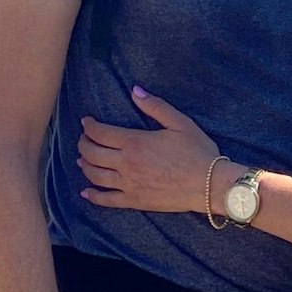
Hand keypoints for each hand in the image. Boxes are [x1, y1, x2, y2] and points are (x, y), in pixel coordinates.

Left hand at [79, 88, 220, 213]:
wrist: (210, 185)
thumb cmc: (198, 152)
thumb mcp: (180, 122)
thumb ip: (155, 106)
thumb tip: (135, 90)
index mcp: (135, 142)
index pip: (100, 133)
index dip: (89, 126)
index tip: (86, 122)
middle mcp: (126, 164)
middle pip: (92, 154)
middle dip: (83, 144)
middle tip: (84, 139)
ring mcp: (128, 184)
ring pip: (95, 176)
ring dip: (84, 166)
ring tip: (82, 160)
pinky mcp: (134, 201)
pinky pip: (107, 200)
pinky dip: (93, 196)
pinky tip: (85, 192)